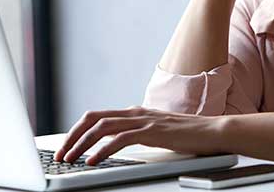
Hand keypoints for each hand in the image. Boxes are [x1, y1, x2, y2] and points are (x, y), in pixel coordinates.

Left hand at [53, 106, 227, 164]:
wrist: (213, 131)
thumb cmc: (188, 135)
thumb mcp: (157, 132)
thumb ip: (138, 133)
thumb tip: (117, 144)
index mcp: (135, 112)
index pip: (97, 116)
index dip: (78, 130)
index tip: (66, 147)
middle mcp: (136, 112)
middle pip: (93, 118)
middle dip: (72, 136)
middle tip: (60, 154)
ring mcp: (144, 120)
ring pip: (102, 127)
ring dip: (81, 144)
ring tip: (70, 159)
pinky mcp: (152, 131)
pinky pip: (120, 139)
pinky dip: (102, 150)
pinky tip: (93, 161)